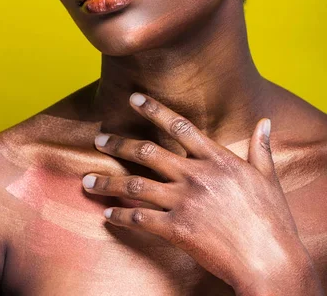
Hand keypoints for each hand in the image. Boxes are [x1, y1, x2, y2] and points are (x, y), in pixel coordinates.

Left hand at [81, 92, 310, 290]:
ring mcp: (184, 202)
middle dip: (120, 144)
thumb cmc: (271, 220)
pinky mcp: (177, 229)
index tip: (134, 99)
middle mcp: (195, 175)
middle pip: (148, 153)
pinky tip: (107, 215)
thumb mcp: (267, 178)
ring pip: (136, 186)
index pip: (179, 126)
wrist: (270, 261)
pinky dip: (121, 217)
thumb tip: (266, 122)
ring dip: (108, 182)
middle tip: (100, 139)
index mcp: (217, 159)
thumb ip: (261, 148)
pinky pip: (140, 219)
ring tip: (87, 179)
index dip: (154, 109)